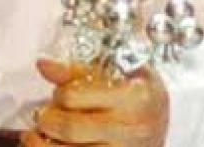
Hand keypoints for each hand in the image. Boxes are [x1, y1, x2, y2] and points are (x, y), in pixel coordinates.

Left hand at [21, 57, 168, 146]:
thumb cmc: (139, 96)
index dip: (60, 94)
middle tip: (44, 116)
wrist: (161, 124)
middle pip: (71, 129)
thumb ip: (78, 71)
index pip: (75, 96)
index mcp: (135, 97)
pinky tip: (52, 144)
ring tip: (42, 135)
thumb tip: (44, 65)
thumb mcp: (118, 73)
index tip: (60, 94)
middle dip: (48, 120)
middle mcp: (132, 129)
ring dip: (46, 143)